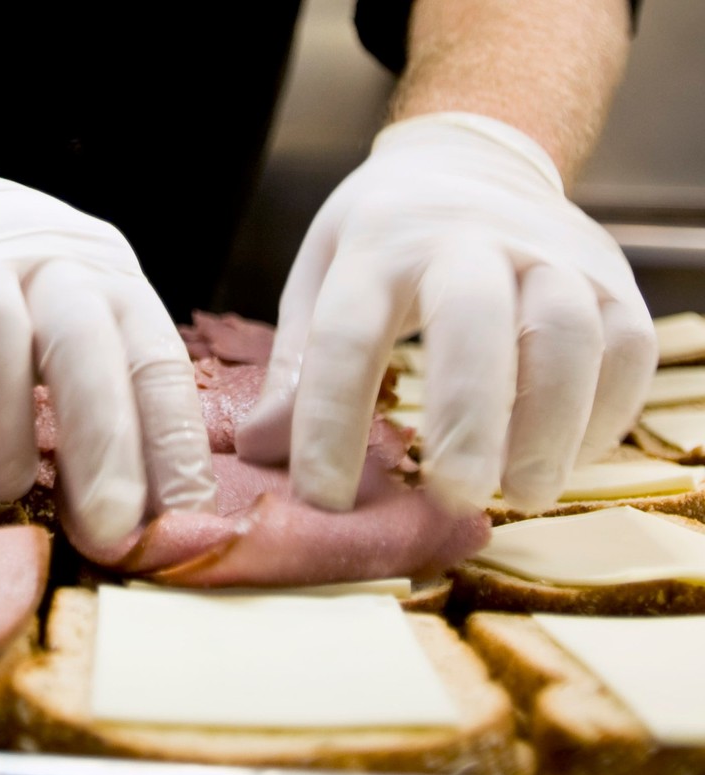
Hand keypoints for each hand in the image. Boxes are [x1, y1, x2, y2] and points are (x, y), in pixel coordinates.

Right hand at [0, 126, 214, 544]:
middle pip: (82, 345)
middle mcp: (46, 262)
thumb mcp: (79, 310)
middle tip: (109, 531)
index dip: (174, 443)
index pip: (157, 359)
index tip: (184, 519)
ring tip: (9, 487)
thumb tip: (143, 516)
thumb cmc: (13, 281)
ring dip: (5, 422)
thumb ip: (108, 392)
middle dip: (103, 444)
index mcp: (109, 278)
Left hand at [236, 112, 656, 513]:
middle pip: (476, 324)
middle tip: (453, 498)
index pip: (347, 336)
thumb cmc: (384, 235)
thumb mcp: (321, 275)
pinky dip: (604, 413)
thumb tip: (261, 449)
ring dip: (550, 426)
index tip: (324, 499)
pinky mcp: (611, 276)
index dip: (330, 422)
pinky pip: (628, 347)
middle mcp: (469, 237)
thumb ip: (297, 362)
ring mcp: (551, 252)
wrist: (471, 160)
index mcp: (380, 243)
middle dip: (467, 419)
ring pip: (568, 335)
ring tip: (520, 495)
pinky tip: (562, 457)